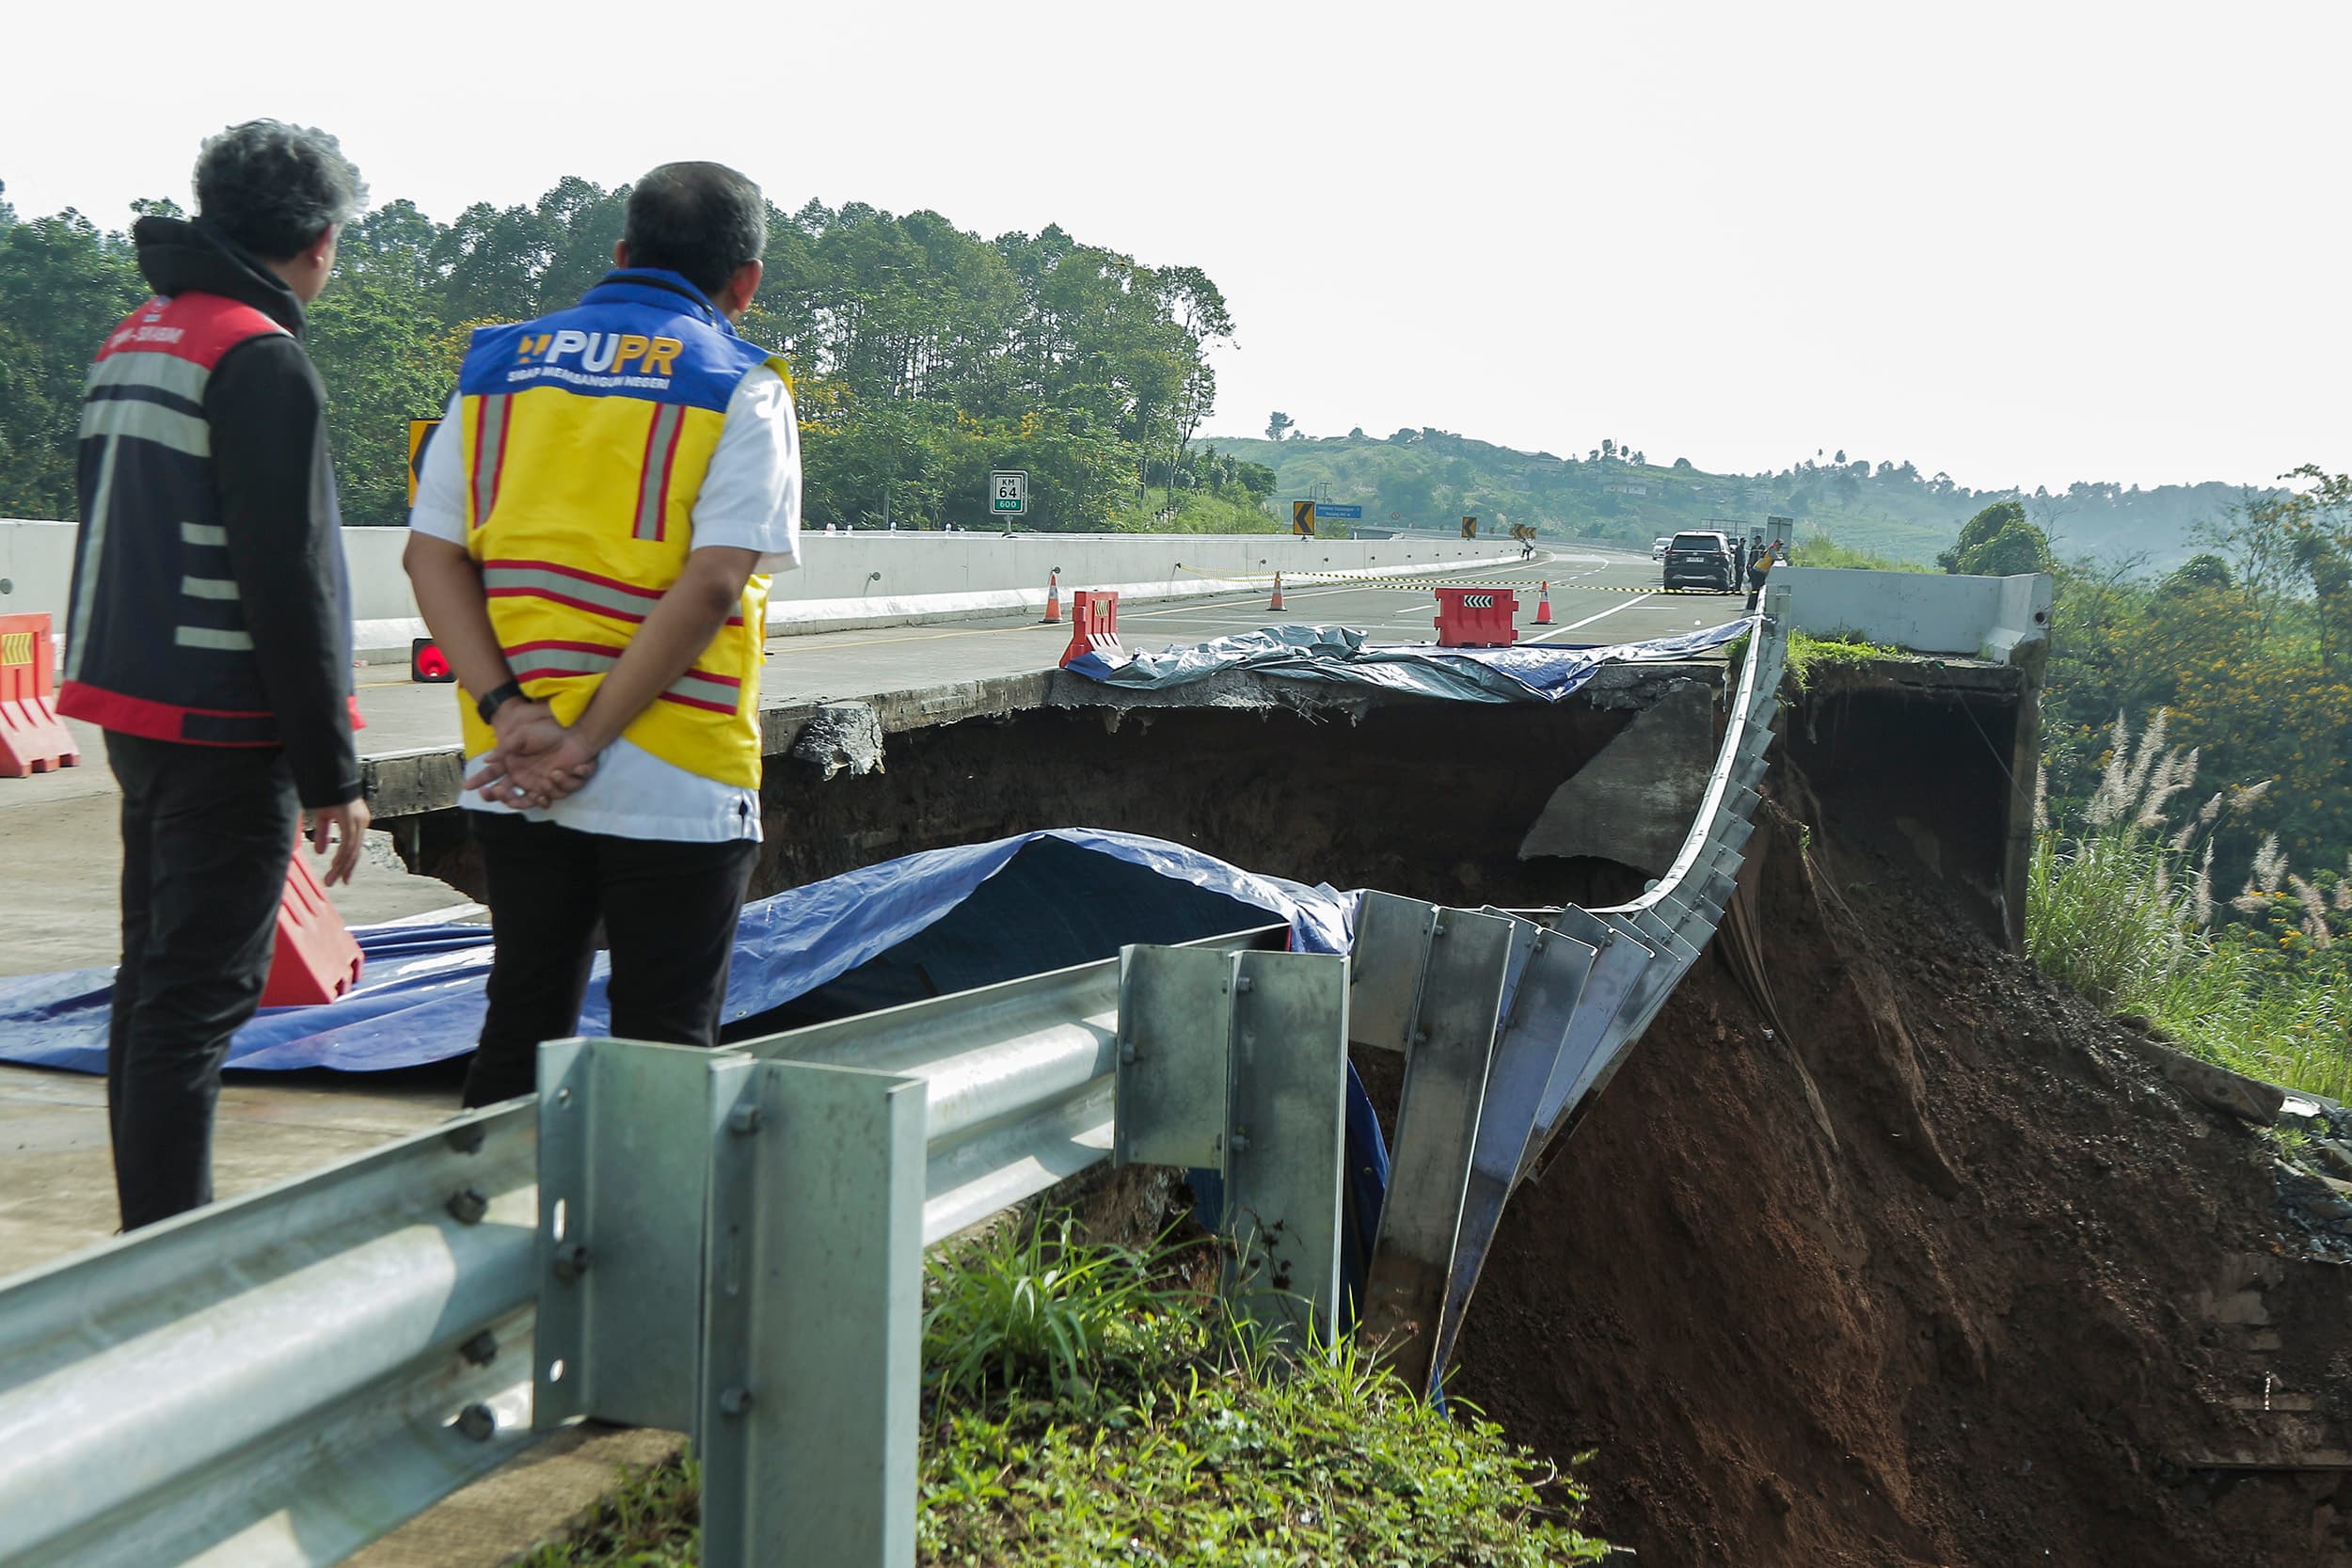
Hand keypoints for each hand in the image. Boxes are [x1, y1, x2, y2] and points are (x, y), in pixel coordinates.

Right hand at [308, 798, 372, 886]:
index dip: (348, 863)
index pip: (354, 848)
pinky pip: (348, 842)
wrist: (329, 773)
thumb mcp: (324, 816)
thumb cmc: (328, 792)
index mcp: (357, 822)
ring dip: (340, 866)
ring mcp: (358, 820)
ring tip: (332, 878)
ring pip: (351, 850)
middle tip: (335, 882)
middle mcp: (360, 822)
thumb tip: (321, 852)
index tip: (342, 877)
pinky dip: (342, 855)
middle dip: (344, 869)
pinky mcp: (352, 818)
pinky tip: (335, 865)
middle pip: (354, 851)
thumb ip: (324, 834)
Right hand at [466, 715, 598, 808]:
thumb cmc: (545, 729)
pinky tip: (566, 770)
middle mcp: (526, 778)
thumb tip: (488, 759)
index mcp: (513, 766)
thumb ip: (504, 748)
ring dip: (541, 793)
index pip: (493, 776)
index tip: (467, 787)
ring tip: (551, 775)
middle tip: (499, 791)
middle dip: (504, 797)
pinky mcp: (563, 783)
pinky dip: (566, 783)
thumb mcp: (520, 735)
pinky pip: (562, 792)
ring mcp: (544, 782)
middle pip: (511, 797)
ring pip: (536, 800)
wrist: (572, 727)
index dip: (481, 782)